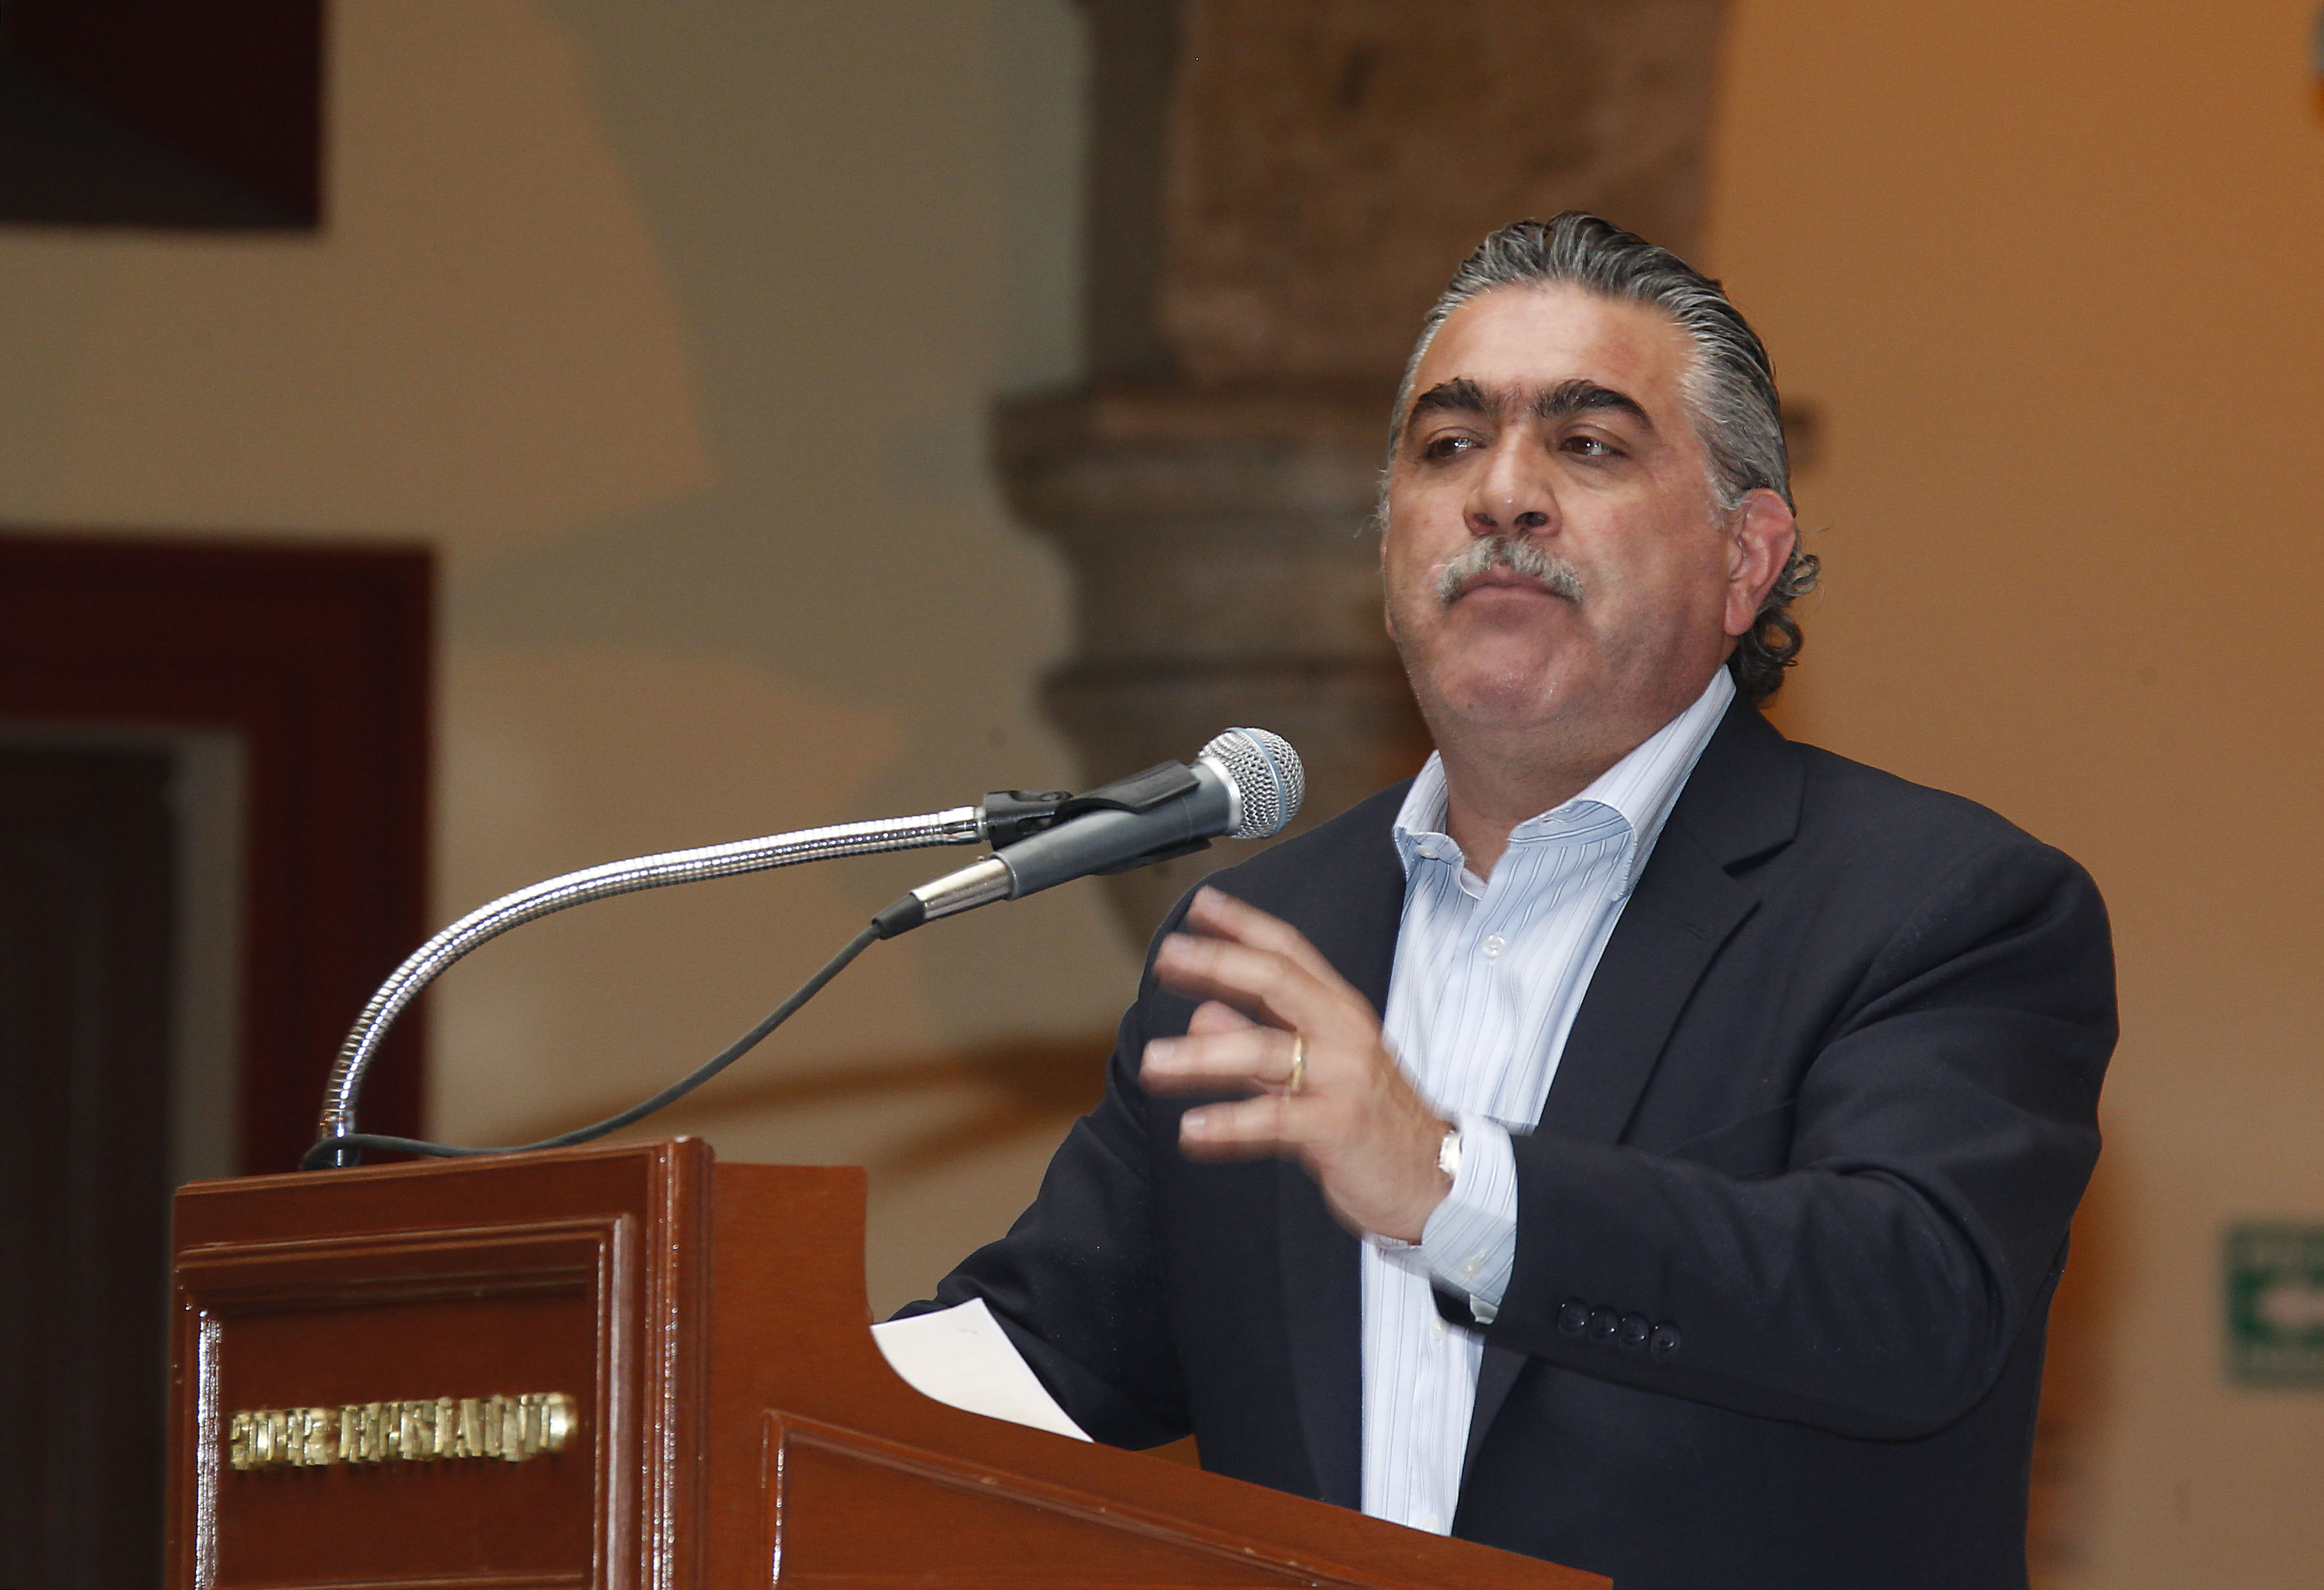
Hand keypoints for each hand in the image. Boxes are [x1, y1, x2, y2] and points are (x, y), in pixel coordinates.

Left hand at [1140, 887, 1450, 1241]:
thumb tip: (1204, 1013)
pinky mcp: (1340, 1127)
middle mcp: (1344, 1034)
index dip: (1244, 924)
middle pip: (1276, 982)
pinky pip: (1276, 1120)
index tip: (1200, 906)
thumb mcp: (1317, 1069)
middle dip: (1218, 964)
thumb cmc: (1373, 1119)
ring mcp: (1344, 1079)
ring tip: (1153, 1062)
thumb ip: (1260, 1041)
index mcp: (1339, 1011)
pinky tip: (1192, 1130)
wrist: (1436, 1178)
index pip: (1290, 952)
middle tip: (1167, 957)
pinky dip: (1230, 1124)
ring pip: (1267, 1052)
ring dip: (1203, 1056)